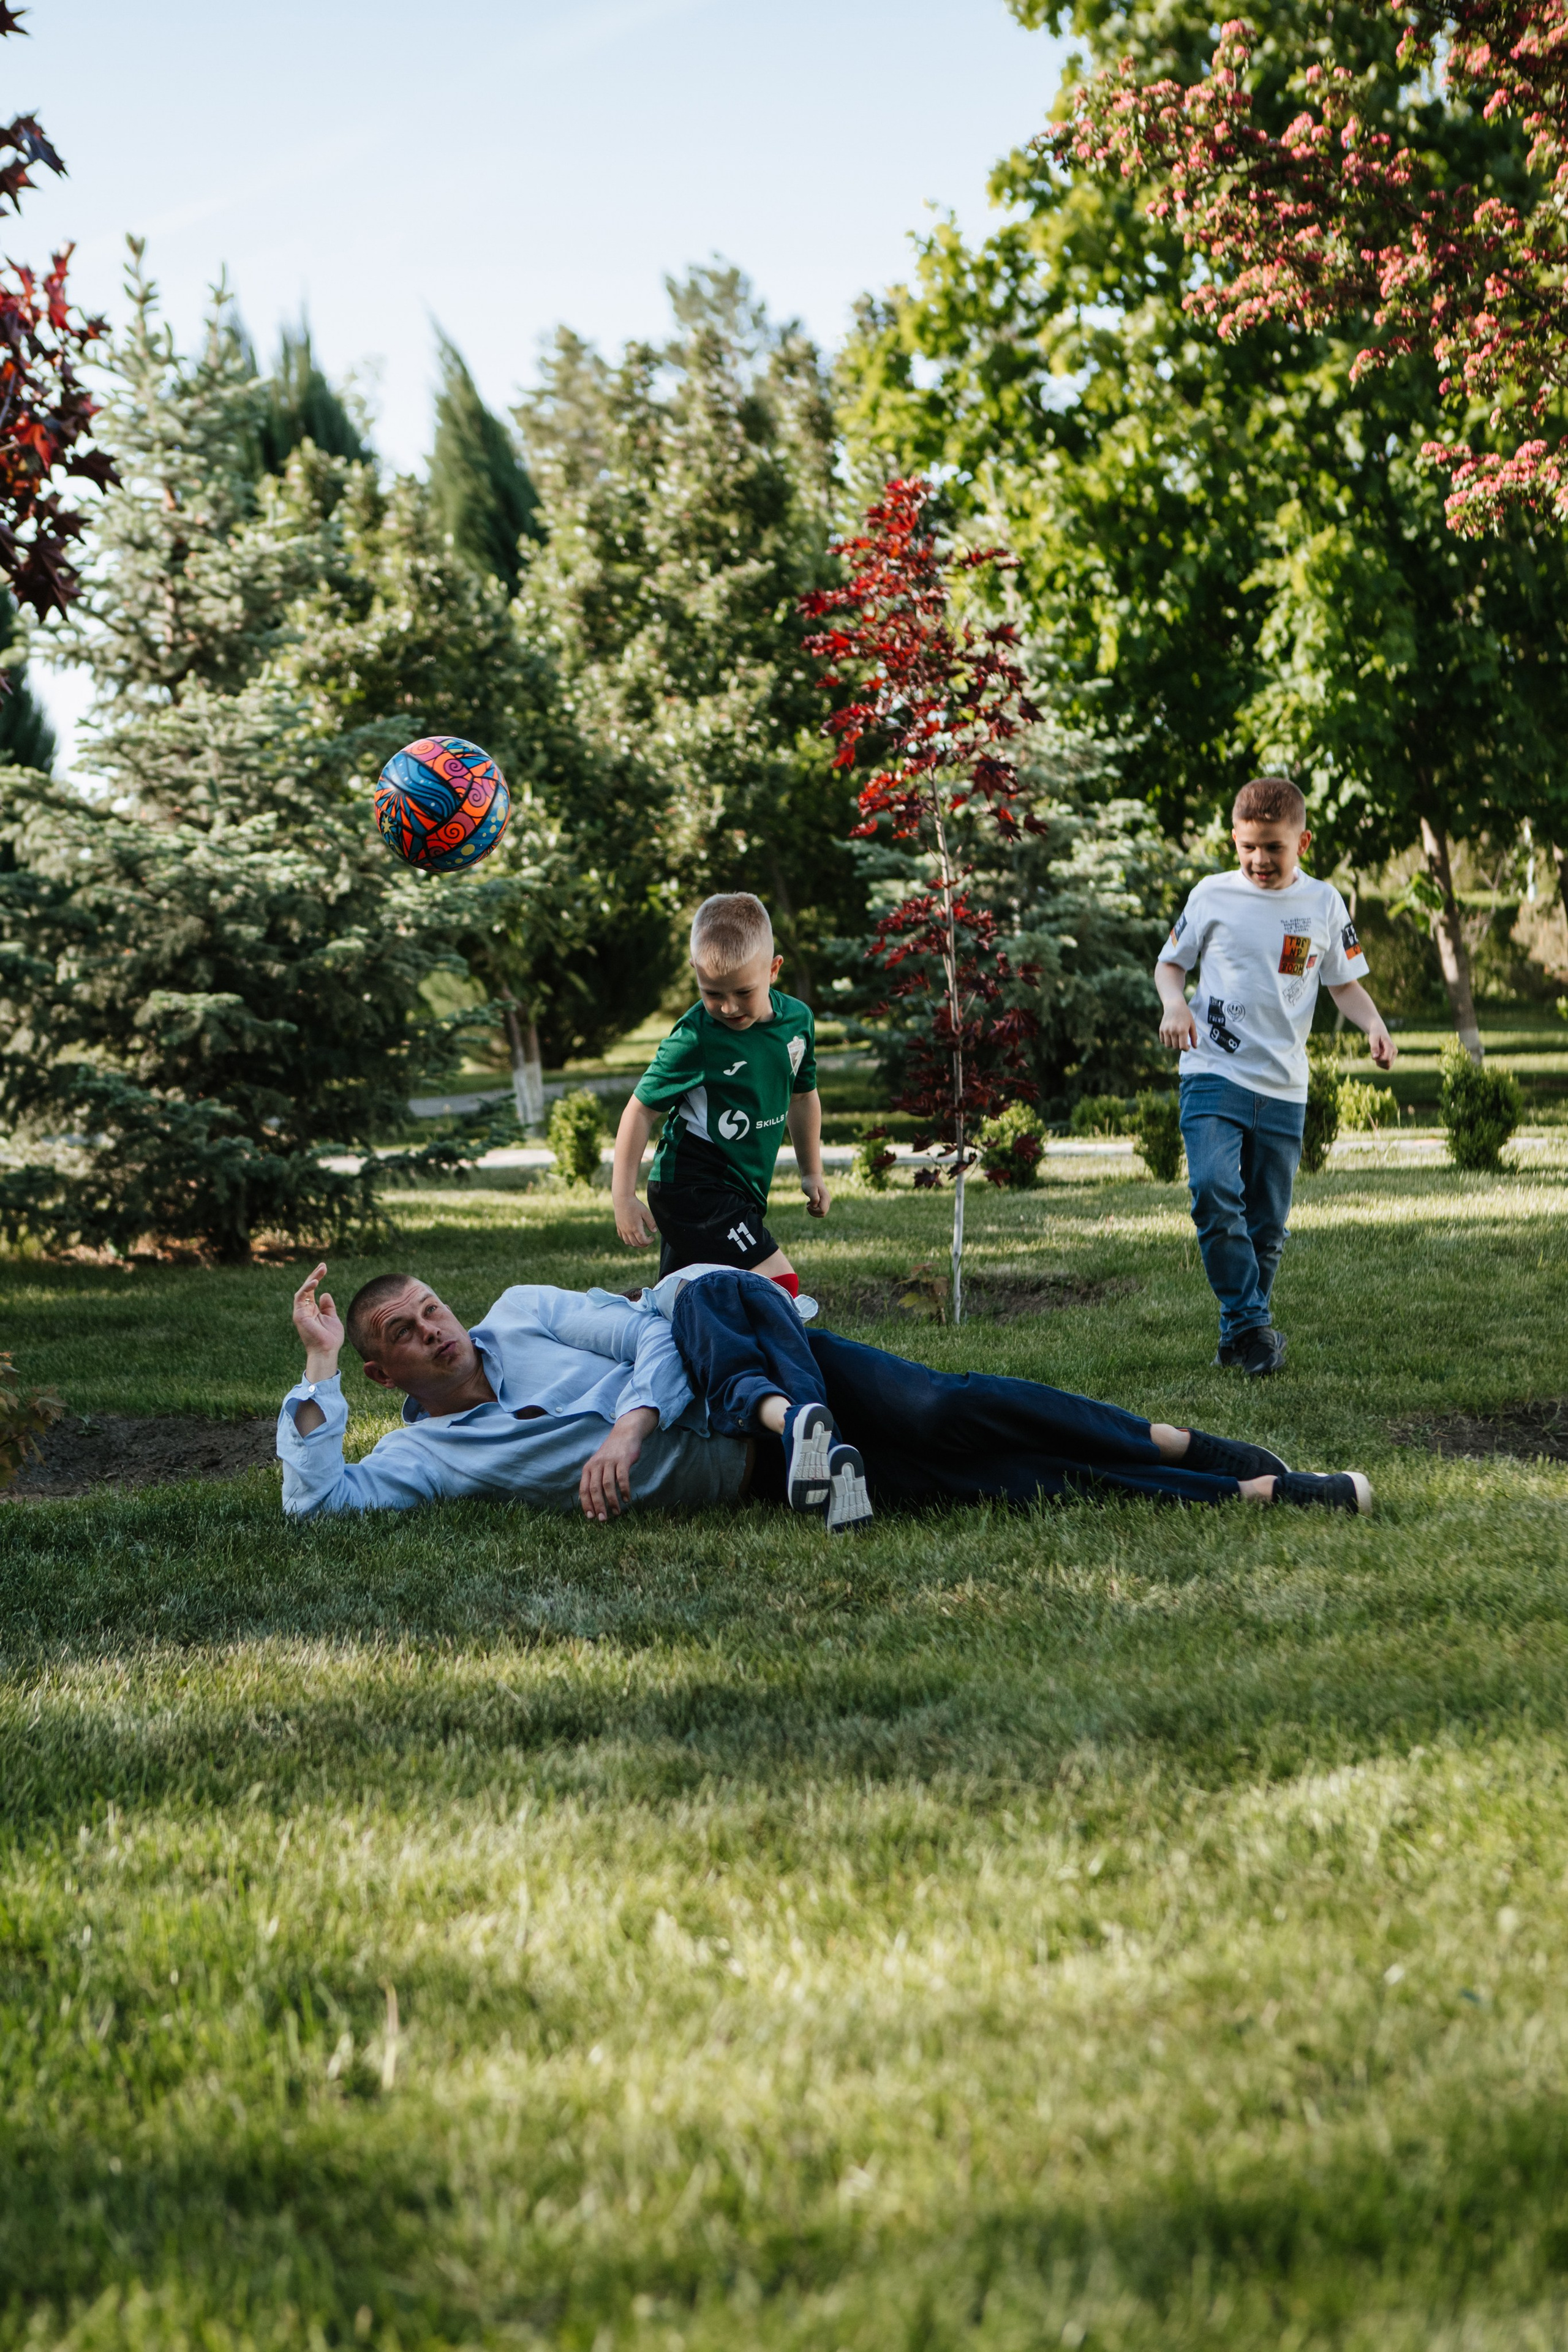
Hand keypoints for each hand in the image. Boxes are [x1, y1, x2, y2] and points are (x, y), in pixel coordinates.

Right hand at [292, 1262, 343, 1379]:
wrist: (327, 1351)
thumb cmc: (331, 1339)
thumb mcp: (332, 1318)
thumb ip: (328, 1307)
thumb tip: (325, 1293)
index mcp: (312, 1310)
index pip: (312, 1290)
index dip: (317, 1278)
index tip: (324, 1268)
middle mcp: (304, 1310)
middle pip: (307, 1288)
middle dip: (315, 1275)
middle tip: (323, 1265)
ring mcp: (300, 1312)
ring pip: (303, 1290)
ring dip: (312, 1278)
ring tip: (321, 1270)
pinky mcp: (299, 1315)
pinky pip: (301, 1297)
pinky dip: (307, 1288)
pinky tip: (315, 1281)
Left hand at [578, 1407, 656, 1521]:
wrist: (625, 1434)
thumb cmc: (612, 1454)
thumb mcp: (598, 1464)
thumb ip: (595, 1479)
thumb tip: (593, 1502)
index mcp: (588, 1468)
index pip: (584, 1489)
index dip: (586, 1504)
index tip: (590, 1516)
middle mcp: (597, 1464)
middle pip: (594, 1489)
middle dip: (598, 1506)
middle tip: (603, 1519)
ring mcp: (610, 1462)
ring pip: (607, 1485)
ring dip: (612, 1501)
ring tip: (616, 1512)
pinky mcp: (623, 1460)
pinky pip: (622, 1478)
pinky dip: (624, 1490)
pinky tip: (626, 1499)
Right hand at [614, 1193, 658, 1247]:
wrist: (622, 1199)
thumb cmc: (635, 1205)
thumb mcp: (646, 1213)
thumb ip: (651, 1223)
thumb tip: (654, 1231)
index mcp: (635, 1228)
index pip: (643, 1241)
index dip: (649, 1242)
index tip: (652, 1238)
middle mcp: (628, 1231)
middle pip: (635, 1244)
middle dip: (643, 1244)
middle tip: (648, 1241)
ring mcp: (622, 1229)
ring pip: (628, 1242)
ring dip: (635, 1244)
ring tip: (640, 1240)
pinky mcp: (619, 1226)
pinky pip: (622, 1237)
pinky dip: (627, 1240)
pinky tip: (632, 1236)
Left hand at [800, 1172, 829, 1217]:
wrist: (811, 1176)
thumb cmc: (810, 1182)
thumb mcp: (810, 1189)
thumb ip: (814, 1198)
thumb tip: (816, 1206)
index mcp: (826, 1198)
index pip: (822, 1211)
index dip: (814, 1210)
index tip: (808, 1204)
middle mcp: (828, 1200)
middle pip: (823, 1214)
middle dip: (813, 1212)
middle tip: (807, 1205)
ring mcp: (826, 1201)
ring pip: (822, 1213)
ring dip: (813, 1211)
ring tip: (808, 1204)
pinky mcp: (823, 1201)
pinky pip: (820, 1210)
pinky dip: (814, 1209)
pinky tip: (809, 1203)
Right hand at [1159, 1001, 1198, 1052]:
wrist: (1174, 1005)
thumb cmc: (1185, 1015)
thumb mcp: (1192, 1024)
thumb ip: (1194, 1036)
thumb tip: (1195, 1047)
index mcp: (1182, 1030)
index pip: (1183, 1047)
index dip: (1186, 1049)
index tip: (1188, 1046)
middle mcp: (1173, 1031)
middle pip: (1176, 1047)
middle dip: (1180, 1046)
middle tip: (1182, 1041)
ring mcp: (1166, 1030)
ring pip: (1168, 1045)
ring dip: (1173, 1045)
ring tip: (1176, 1040)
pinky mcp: (1161, 1029)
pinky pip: (1163, 1041)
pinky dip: (1167, 1041)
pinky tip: (1171, 1036)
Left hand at [1367, 1021, 1396, 1069]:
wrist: (1379, 1031)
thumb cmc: (1375, 1034)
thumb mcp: (1373, 1039)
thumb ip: (1374, 1048)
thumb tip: (1375, 1057)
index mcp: (1391, 1047)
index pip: (1386, 1059)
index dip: (1378, 1059)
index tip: (1373, 1054)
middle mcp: (1394, 1052)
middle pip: (1387, 1064)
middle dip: (1379, 1062)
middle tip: (1374, 1054)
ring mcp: (1394, 1055)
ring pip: (1387, 1067)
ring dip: (1379, 1063)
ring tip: (1377, 1055)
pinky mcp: (1391, 1057)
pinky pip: (1387, 1066)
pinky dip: (1381, 1064)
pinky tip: (1378, 1056)